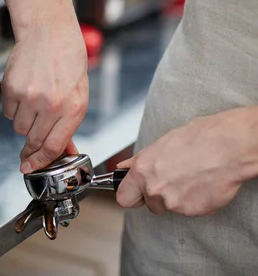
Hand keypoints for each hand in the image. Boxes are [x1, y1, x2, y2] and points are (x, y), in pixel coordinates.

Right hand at [2, 20, 88, 173]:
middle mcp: (51, 104)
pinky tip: (25, 92)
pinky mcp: (12, 89)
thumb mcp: (78, 96)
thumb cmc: (68, 61)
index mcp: (72, 108)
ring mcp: (29, 97)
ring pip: (19, 128)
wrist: (49, 33)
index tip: (31, 167)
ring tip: (35, 101)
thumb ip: (68, 125)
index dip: (40, 162)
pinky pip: (9, 112)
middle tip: (29, 145)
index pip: (52, 146)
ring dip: (25, 121)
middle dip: (30, 147)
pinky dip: (15, 107)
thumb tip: (61, 150)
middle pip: (33, 140)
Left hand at [116, 107, 257, 216]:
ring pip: (170, 207)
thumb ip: (139, 161)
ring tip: (191, 178)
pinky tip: (201, 184)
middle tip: (173, 180)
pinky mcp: (192, 211)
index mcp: (142, 171)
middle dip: (158, 196)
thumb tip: (123, 168)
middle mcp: (154, 189)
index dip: (131, 196)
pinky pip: (188, 209)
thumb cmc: (198, 139)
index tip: (136, 193)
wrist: (228, 147)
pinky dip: (195, 201)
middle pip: (149, 204)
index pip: (123, 198)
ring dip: (177, 197)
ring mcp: (173, 202)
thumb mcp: (161, 144)